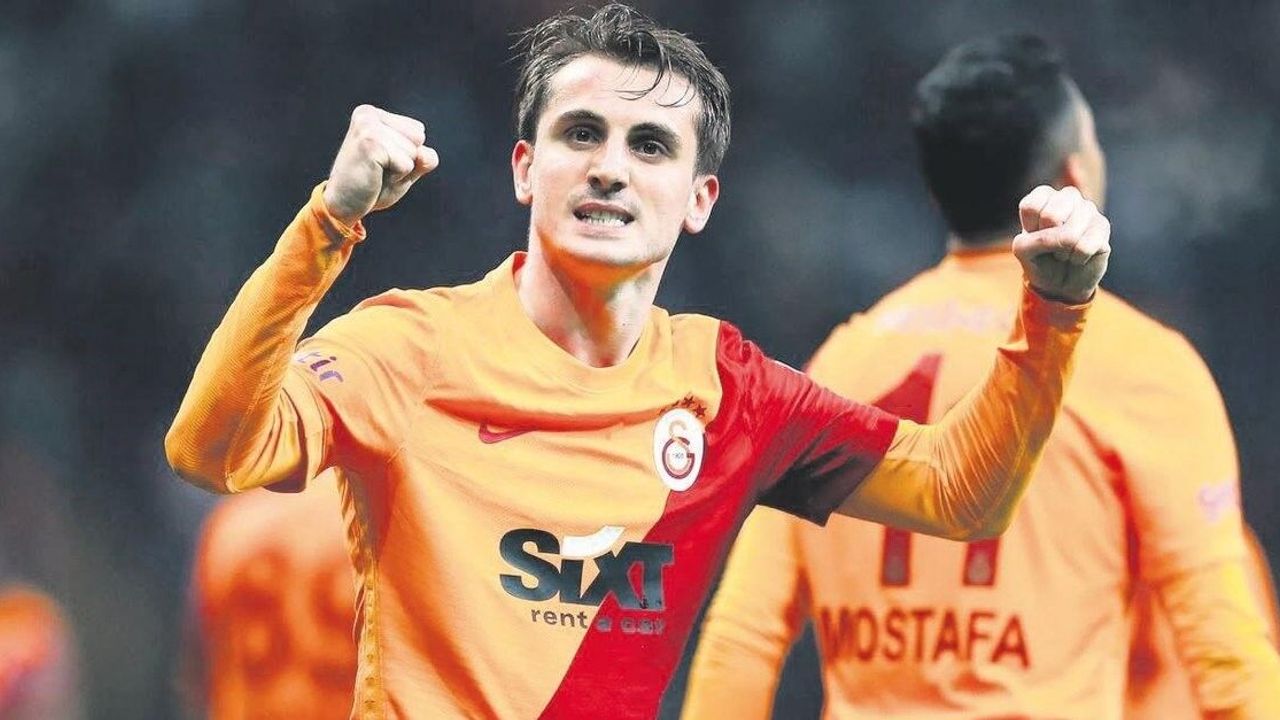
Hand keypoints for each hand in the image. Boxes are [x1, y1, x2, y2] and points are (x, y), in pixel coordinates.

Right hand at [322, 105, 438, 225]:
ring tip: (375, 174)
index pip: (418, 132)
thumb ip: (423, 158)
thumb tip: (426, 154)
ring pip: (413, 151)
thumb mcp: (405, 169)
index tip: (381, 163)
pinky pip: (407, 164)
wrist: (342, 207)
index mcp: (373, 115)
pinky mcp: (370, 142)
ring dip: (399, 170)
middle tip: (378, 170)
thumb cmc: (372, 186)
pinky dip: (397, 177)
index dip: (407, 155)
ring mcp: (368, 127)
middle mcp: (368, 114)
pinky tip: (373, 178)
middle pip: (418, 138)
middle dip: (405, 161)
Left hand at [1012, 185, 1110, 303]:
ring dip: (1062, 252)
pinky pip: (1084, 247)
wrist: (1061, 282)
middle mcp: (1068, 196)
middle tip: (1050, 246)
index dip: (1029, 230)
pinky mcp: (1103, 226)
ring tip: (1064, 251)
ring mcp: (1088, 209)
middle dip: (1046, 241)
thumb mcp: (1023, 250)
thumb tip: (1068, 238)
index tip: (1033, 236)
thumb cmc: (1039, 259)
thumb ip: (1035, 240)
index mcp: (1043, 195)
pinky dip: (1076, 259)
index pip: (1031, 207)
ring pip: (1069, 234)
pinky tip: (1078, 256)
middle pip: (1051, 216)